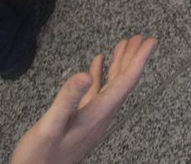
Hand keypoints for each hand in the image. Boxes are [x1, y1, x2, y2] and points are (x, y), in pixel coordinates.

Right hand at [9, 35, 157, 163]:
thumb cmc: (40, 157)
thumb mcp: (50, 126)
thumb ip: (68, 99)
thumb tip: (86, 73)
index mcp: (98, 114)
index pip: (125, 82)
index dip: (139, 60)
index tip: (151, 41)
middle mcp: (101, 115)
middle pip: (123, 81)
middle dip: (133, 58)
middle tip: (141, 37)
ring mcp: (92, 118)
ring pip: (112, 86)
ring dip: (119, 65)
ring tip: (124, 45)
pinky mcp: (82, 120)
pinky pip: (97, 93)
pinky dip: (99, 76)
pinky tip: (96, 66)